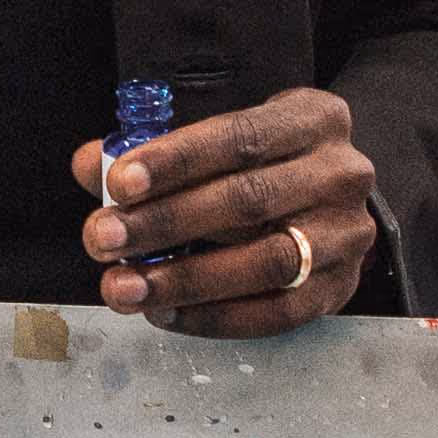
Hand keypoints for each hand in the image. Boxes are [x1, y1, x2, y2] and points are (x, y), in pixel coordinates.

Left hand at [72, 87, 382, 336]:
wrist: (333, 201)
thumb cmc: (262, 164)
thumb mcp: (220, 140)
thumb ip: (154, 153)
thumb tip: (89, 164)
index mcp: (313, 119)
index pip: (241, 138)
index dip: (176, 161)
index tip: (118, 183)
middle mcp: (341, 174)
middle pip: (249, 200)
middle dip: (166, 222)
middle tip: (102, 239)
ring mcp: (347, 236)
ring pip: (265, 263)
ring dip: (185, 280)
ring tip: (124, 286)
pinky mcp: (340, 288)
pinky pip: (276, 313)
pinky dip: (214, 318)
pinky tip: (164, 313)